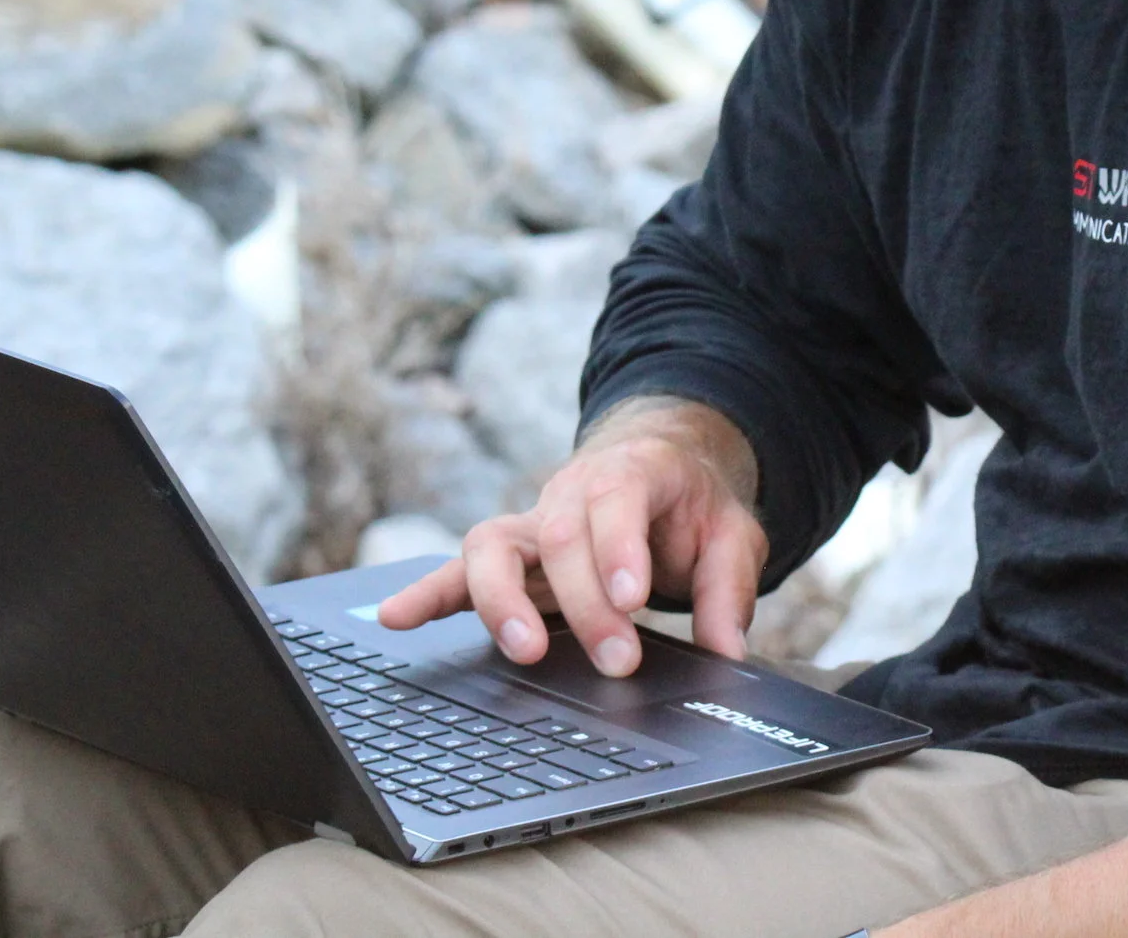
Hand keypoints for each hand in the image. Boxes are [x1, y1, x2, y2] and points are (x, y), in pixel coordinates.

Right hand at [376, 395, 766, 676]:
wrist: (659, 467)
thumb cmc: (691, 504)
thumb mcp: (732, 533)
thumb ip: (729, 587)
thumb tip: (729, 651)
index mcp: (632, 471)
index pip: (617, 499)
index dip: (619, 548)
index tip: (633, 598)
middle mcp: (570, 492)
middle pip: (560, 538)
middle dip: (586, 604)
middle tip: (619, 659)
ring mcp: (531, 524)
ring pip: (494, 547)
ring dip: (502, 602)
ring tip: (523, 651)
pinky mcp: (508, 556)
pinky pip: (458, 570)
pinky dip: (426, 593)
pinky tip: (395, 619)